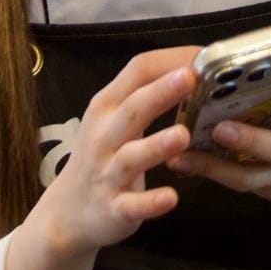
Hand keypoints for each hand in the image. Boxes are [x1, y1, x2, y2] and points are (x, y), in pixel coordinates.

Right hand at [35, 46, 195, 261]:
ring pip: (131, 157)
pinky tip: (170, 198)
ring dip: (156, 146)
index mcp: (108, 106)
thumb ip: (144, 98)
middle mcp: (104, 136)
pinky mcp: (113, 208)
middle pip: (132, 109)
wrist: (67, 212)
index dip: (170, 62)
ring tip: (183, 135)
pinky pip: (133, 205)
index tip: (204, 57)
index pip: (136, 72)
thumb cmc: (101, 155)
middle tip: (190, 77)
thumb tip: (191, 71)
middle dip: (160, 93)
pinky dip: (150, 202)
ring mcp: (107, 173)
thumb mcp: (112, 119)